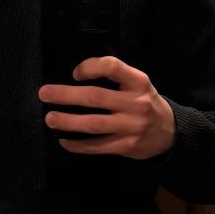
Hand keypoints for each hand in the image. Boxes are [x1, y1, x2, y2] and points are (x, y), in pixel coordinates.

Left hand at [39, 56, 175, 159]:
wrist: (170, 132)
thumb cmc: (145, 102)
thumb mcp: (138, 84)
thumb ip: (115, 78)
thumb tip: (76, 76)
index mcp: (138, 81)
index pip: (112, 67)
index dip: (90, 67)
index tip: (75, 73)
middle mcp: (136, 103)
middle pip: (96, 97)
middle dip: (67, 95)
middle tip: (44, 93)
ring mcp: (131, 126)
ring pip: (94, 124)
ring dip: (69, 121)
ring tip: (50, 118)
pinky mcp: (127, 146)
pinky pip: (98, 146)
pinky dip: (78, 145)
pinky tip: (64, 141)